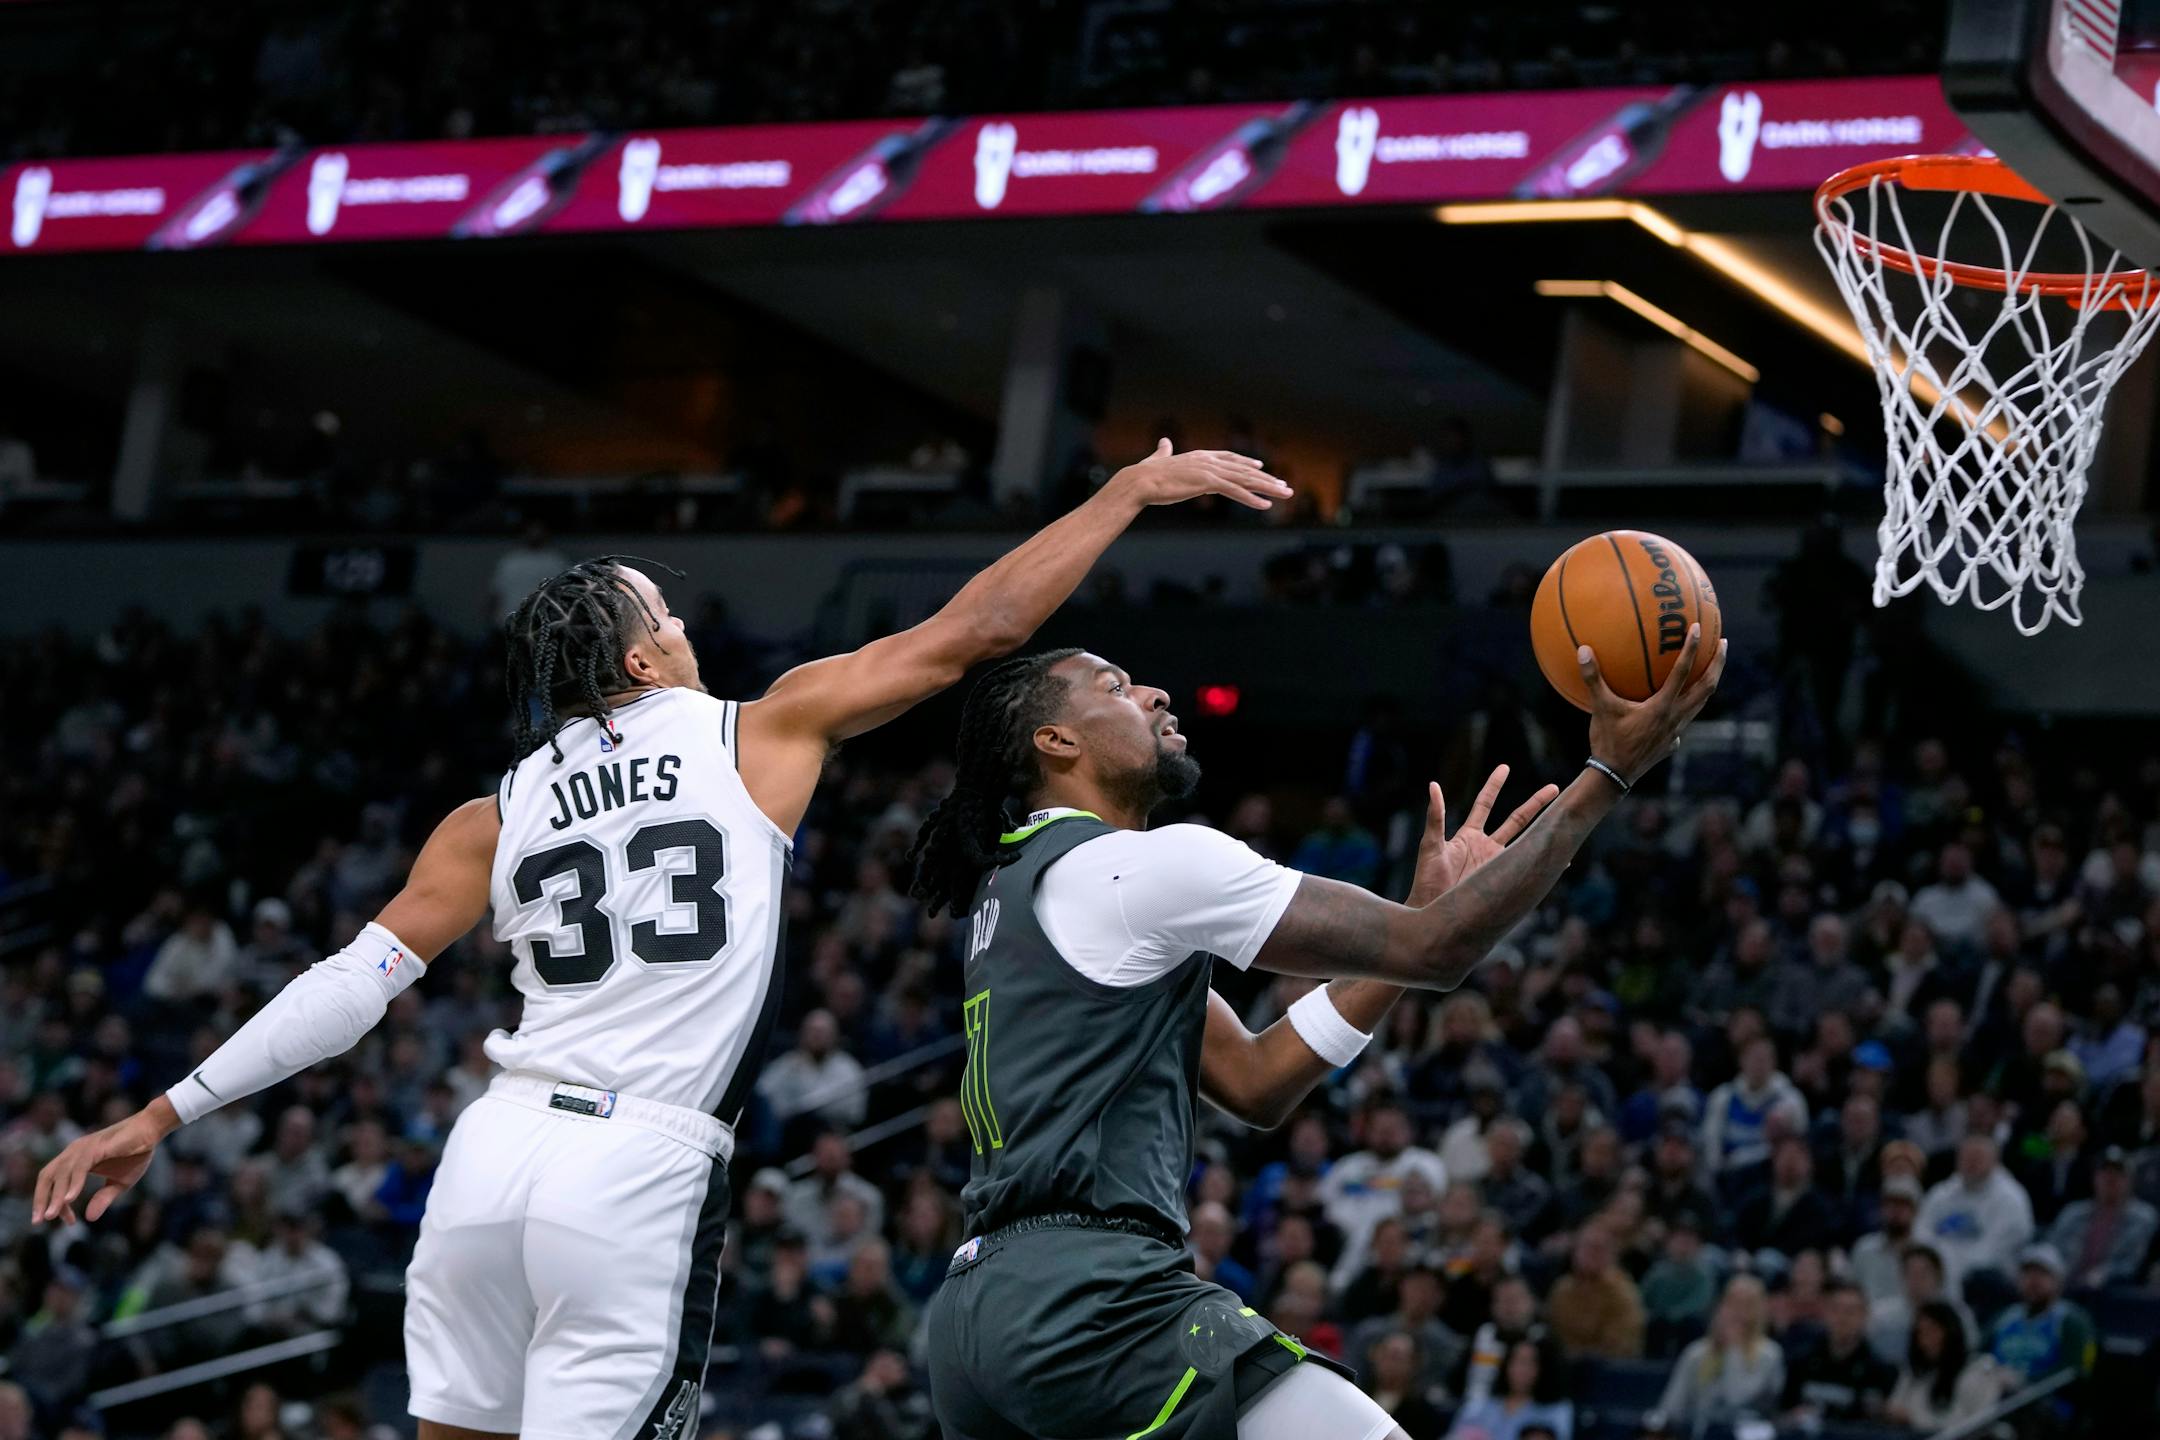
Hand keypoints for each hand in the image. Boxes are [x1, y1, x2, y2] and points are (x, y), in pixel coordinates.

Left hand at [34, 1098, 177, 1223]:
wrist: (151, 1130)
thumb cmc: (136, 1153)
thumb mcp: (120, 1183)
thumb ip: (103, 1198)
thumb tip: (90, 1218)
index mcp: (76, 1159)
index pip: (54, 1182)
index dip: (54, 1202)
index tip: (68, 1221)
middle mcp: (74, 1152)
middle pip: (47, 1176)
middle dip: (41, 1199)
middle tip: (39, 1221)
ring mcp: (83, 1148)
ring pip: (61, 1174)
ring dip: (55, 1196)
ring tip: (51, 1216)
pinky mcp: (95, 1147)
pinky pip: (79, 1167)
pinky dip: (73, 1183)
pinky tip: (70, 1199)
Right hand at [1106, 438, 1292, 511]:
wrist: (1140, 481)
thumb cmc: (1147, 474)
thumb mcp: (1159, 460)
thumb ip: (1164, 451)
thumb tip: (1163, 441)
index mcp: (1200, 456)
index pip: (1230, 458)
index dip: (1247, 463)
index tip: (1262, 468)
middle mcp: (1209, 461)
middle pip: (1244, 470)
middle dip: (1267, 479)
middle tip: (1285, 486)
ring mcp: (1210, 471)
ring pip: (1245, 480)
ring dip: (1268, 488)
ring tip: (1285, 494)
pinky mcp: (1207, 483)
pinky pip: (1235, 492)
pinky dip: (1252, 499)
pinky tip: (1265, 506)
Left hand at [1408, 766, 1560, 903]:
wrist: (1433, 912)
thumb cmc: (1427, 880)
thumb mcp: (1431, 846)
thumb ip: (1435, 817)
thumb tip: (1433, 785)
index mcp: (1469, 836)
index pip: (1485, 804)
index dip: (1494, 785)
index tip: (1505, 768)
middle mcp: (1487, 847)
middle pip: (1517, 819)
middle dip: (1536, 803)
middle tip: (1555, 788)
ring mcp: (1497, 864)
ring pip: (1527, 841)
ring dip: (1545, 830)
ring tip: (1565, 816)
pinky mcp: (1504, 881)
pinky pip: (1528, 870)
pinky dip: (1545, 863)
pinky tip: (1562, 859)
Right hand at [1580, 623, 1726, 784]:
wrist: (1614, 777)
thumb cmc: (1607, 741)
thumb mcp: (1599, 708)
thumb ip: (1593, 679)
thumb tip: (1583, 650)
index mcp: (1662, 707)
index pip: (1683, 672)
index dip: (1691, 648)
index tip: (1698, 628)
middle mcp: (1676, 718)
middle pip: (1707, 687)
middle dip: (1717, 663)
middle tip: (1722, 643)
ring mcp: (1677, 731)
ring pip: (1700, 703)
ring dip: (1708, 682)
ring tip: (1711, 666)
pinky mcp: (1672, 743)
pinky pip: (1685, 719)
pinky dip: (1687, 705)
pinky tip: (1678, 702)